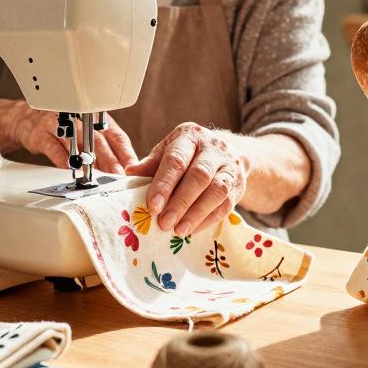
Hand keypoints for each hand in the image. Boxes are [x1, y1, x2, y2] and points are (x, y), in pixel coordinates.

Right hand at [0, 99, 137, 172]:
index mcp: (97, 121)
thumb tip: (124, 171)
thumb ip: (105, 150)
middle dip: (109, 159)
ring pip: (77, 142)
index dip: (125, 152)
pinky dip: (61, 157)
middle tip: (117, 174)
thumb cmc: (64, 129)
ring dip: (87, 159)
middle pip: (99, 141)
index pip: (116, 136)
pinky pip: (53, 145)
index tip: (132, 168)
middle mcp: (80, 122)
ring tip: (96, 173)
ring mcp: (60, 126)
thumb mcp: (87, 134)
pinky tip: (69, 167)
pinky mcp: (41, 134)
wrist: (28, 119)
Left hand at [124, 123, 250, 236]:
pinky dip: (208, 219)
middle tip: (164, 223)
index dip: (164, 184)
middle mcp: (213, 148)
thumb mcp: (168, 151)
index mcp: (189, 136)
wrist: (227, 153)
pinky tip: (193, 230)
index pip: (177, 160)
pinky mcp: (238, 184)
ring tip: (179, 230)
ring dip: (196, 213)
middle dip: (181, 202)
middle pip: (199, 176)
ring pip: (216, 191)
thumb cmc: (189, 155)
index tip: (152, 206)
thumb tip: (129, 174)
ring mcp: (229, 166)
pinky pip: (226, 204)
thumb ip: (151, 164)